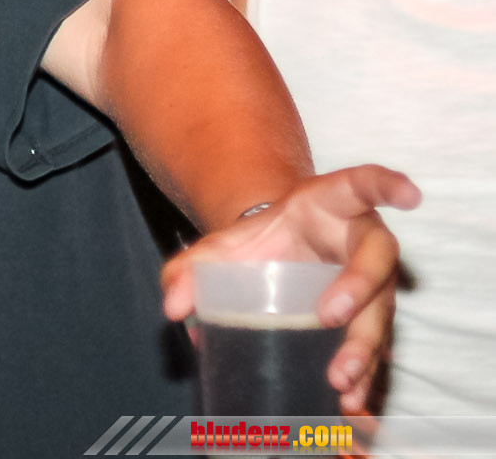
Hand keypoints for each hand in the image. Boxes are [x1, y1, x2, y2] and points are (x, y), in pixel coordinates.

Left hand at [161, 165, 419, 412]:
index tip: (411, 195)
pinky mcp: (369, 317)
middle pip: (376, 260)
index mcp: (331, 204)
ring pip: (381, 311)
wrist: (272, 256)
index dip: (389, 185)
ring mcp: (372, 281)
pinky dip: (363, 374)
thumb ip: (189, 267)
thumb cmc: (258, 241)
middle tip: (332, 316)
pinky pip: (372, 346)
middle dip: (359, 287)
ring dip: (364, 346)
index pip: (364, 185)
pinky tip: (349, 400)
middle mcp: (361, 241)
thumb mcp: (221, 245)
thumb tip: (173, 306)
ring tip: (341, 379)